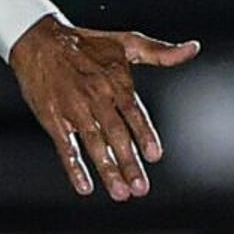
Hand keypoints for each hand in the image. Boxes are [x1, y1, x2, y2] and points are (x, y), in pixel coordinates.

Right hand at [10, 21, 199, 200]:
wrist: (39, 41)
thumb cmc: (88, 43)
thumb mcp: (126, 43)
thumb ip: (160, 52)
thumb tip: (194, 48)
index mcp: (116, 82)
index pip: (133, 112)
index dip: (144, 134)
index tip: (154, 156)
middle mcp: (96, 96)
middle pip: (116, 134)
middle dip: (129, 162)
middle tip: (141, 188)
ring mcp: (74, 109)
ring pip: (94, 144)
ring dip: (107, 170)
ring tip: (120, 193)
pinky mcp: (53, 119)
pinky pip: (66, 147)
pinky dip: (74, 168)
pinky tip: (85, 187)